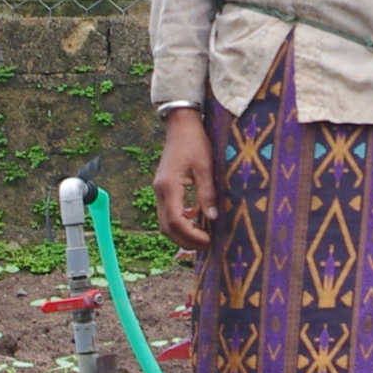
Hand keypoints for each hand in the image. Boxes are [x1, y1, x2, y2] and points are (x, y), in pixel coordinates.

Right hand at [152, 109, 220, 251]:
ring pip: (164, 222)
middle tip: (206, 247)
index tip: (208, 241)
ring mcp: (159, 190)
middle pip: (166, 227)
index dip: (190, 235)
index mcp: (169, 187)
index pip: (175, 220)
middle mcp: (160, 191)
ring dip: (180, 234)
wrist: (181, 125)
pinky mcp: (163, 188)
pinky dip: (178, 223)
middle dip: (184, 241)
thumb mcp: (206, 167)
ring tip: (201, 240)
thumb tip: (213, 218)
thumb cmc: (195, 142)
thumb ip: (208, 193)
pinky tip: (194, 225)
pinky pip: (167, 213)